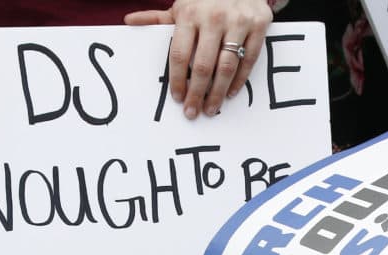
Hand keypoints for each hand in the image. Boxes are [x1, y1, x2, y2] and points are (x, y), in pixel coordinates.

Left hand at [125, 0, 272, 118]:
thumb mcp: (180, 5)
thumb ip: (157, 18)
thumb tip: (128, 21)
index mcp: (189, 13)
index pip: (179, 55)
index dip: (177, 80)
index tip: (177, 97)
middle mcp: (214, 17)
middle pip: (203, 66)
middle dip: (196, 93)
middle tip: (192, 112)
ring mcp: (238, 20)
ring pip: (226, 66)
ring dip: (217, 92)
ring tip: (211, 108)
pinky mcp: (259, 23)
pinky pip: (249, 58)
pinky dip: (239, 79)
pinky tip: (230, 92)